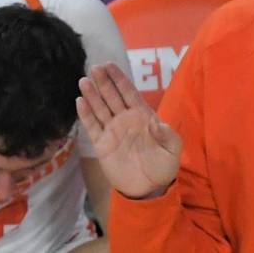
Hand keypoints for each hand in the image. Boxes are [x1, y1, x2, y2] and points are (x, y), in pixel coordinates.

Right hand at [77, 63, 181, 198]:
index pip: (129, 93)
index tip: (110, 65)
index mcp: (143, 116)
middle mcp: (126, 120)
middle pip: (112, 96)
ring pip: (100, 108)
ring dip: (92, 95)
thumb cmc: (164, 166)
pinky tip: (80, 101)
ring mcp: (113, 131)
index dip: (120, 79)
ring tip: (84, 80)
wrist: (149, 188)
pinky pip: (92, 127)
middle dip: (104, 82)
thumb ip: (167, 134)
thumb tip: (156, 122)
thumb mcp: (173, 148)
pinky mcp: (102, 145)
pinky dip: (86, 114)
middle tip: (95, 67)